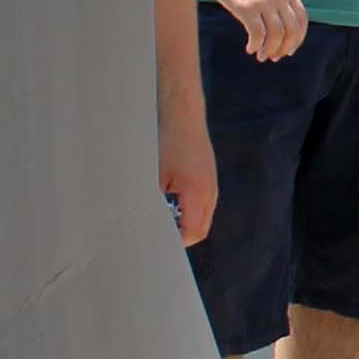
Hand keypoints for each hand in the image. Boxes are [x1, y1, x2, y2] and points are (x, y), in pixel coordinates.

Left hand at [160, 106, 217, 247]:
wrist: (181, 113)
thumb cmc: (165, 141)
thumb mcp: (153, 177)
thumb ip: (154, 204)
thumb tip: (147, 225)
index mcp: (197, 194)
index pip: (191, 234)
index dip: (174, 244)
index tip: (156, 245)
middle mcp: (210, 192)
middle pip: (200, 229)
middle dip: (180, 236)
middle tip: (157, 235)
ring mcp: (212, 184)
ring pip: (202, 217)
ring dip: (185, 223)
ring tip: (162, 218)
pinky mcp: (209, 176)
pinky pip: (203, 204)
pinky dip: (189, 210)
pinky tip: (170, 200)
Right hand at [205, 0, 307, 63]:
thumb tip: (277, 23)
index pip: (301, 20)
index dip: (297, 39)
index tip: (289, 50)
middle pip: (291, 31)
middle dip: (284, 48)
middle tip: (273, 57)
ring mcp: (263, 1)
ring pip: (276, 36)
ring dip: (270, 50)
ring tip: (261, 55)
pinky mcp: (246, 7)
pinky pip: (257, 34)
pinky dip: (256, 45)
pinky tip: (250, 48)